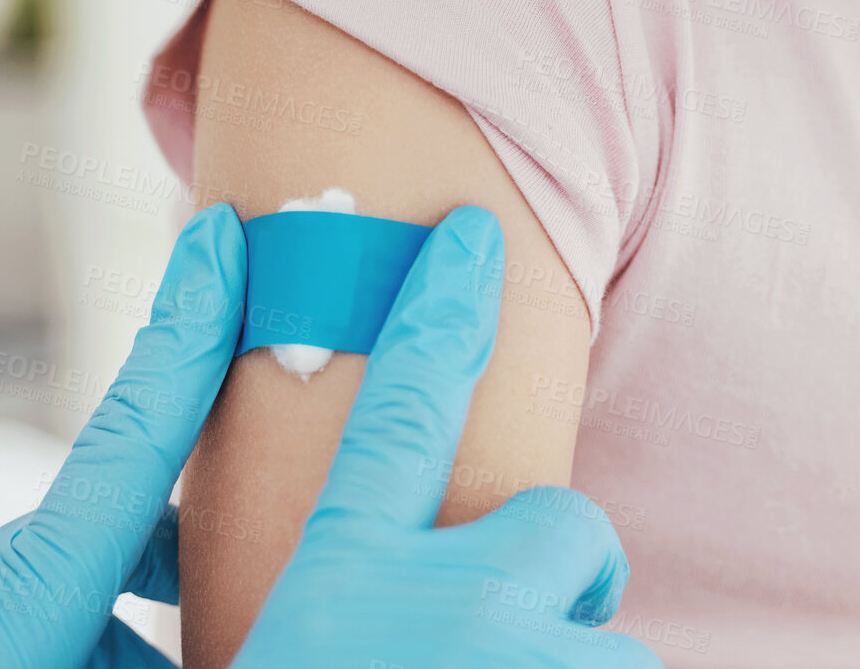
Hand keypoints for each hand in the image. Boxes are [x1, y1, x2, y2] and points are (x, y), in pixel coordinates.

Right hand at [231, 206, 662, 668]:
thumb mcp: (252, 652)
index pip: (400, 414)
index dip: (438, 314)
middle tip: (533, 628)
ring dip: (568, 668)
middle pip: (562, 522)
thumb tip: (293, 570)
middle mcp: (441, 601)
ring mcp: (520, 657)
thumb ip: (294, 596)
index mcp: (339, 576)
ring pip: (607, 637)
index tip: (471, 235)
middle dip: (568, 566)